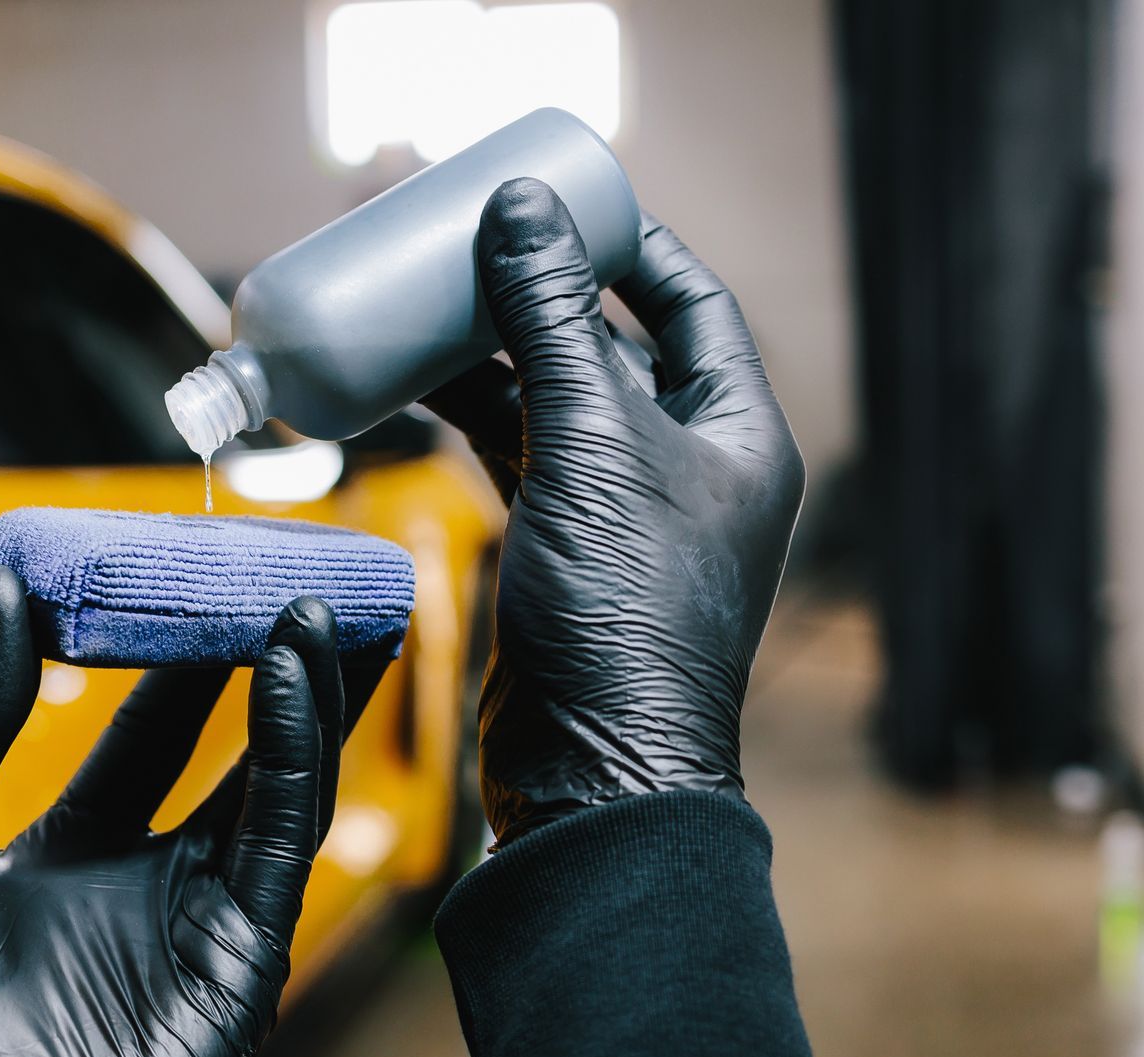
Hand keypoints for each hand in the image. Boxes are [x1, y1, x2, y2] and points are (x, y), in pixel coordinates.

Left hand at [0, 566, 370, 1056]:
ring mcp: (197, 923)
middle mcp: (142, 880)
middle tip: (293, 575)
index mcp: (63, 850)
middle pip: (227, 749)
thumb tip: (0, 586)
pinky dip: (298, 752)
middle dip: (262, 666)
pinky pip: (281, 840)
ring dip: (309, 695)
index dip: (173, 652)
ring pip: (276, 785)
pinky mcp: (240, 967)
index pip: (143, 729)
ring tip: (327, 603)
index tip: (192, 568)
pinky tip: (298, 674)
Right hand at [425, 178, 803, 840]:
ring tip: (422, 306)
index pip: (688, 303)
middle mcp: (683, 464)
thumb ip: (550, 325)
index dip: (625, 245)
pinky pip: (515, 456)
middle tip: (464, 246)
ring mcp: (616, 508)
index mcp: (732, 430)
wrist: (591, 762)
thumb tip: (520, 208)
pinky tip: (414, 387)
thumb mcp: (590, 445)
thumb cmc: (622, 611)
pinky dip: (469, 419)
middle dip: (537, 296)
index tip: (555, 203)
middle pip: (607, 345)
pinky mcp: (558, 548)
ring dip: (491, 356)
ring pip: (550, 402)